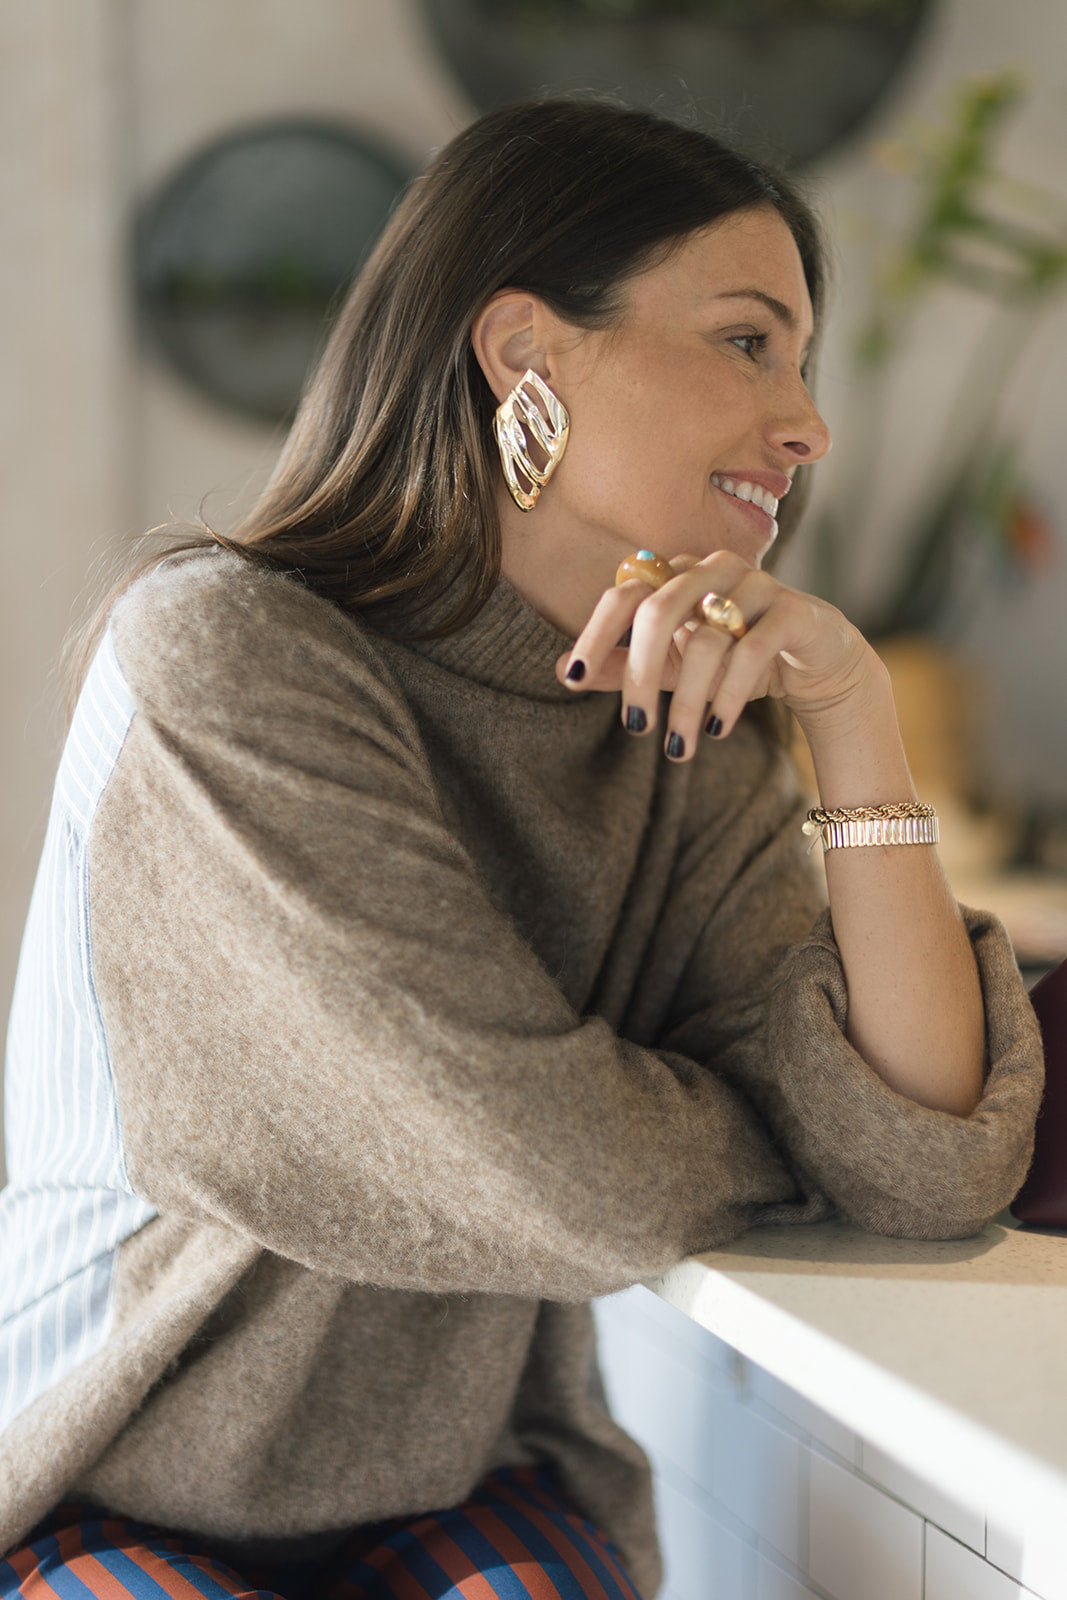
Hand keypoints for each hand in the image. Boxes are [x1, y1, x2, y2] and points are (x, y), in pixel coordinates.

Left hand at [556, 550, 882, 761]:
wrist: (816, 664)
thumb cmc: (735, 659)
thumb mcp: (674, 667)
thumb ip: (625, 666)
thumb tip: (565, 671)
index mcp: (678, 575)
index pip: (625, 593)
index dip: (596, 634)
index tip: (575, 680)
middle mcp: (712, 569)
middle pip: (658, 611)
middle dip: (640, 676)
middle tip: (636, 729)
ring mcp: (756, 586)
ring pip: (705, 640)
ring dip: (687, 703)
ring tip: (680, 747)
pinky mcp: (793, 612)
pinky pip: (752, 651)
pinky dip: (729, 695)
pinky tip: (716, 728)